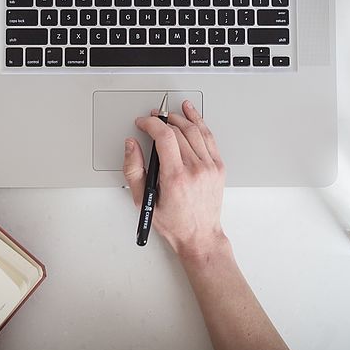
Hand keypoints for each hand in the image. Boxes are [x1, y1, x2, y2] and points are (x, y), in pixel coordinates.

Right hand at [123, 100, 225, 257]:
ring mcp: (210, 167)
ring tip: (169, 113)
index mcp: (176, 177)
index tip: (143, 123)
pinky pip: (209, 137)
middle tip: (152, 119)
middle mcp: (195, 169)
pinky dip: (199, 122)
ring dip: (180, 117)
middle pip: (178, 131)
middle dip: (162, 120)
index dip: (151, 124)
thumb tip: (131, 146)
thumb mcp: (143, 200)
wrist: (200, 236)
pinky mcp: (218, 167)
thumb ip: (133, 170)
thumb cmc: (174, 223)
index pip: (164, 137)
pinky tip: (192, 114)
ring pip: (195, 130)